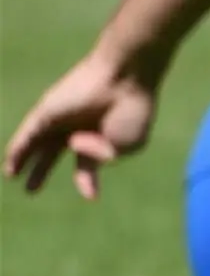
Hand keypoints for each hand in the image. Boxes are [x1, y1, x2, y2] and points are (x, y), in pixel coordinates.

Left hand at [6, 53, 158, 201]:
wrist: (125, 79)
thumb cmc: (131, 110)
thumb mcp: (125, 146)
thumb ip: (101, 158)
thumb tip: (73, 144)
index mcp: (100, 136)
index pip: (86, 164)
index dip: (88, 181)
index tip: (91, 196)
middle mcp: (77, 127)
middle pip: (54, 152)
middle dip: (42, 170)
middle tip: (30, 190)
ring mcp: (61, 119)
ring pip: (37, 143)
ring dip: (23, 160)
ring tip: (11, 175)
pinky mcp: (47, 112)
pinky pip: (29, 134)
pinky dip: (19, 150)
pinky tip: (11, 166)